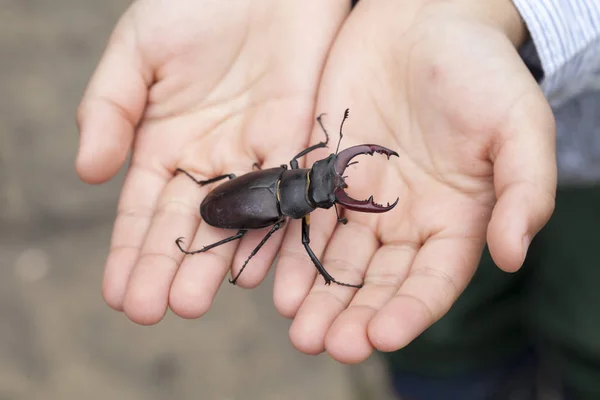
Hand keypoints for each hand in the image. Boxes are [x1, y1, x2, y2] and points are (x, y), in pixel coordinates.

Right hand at [76, 0, 350, 323]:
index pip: (143, 210)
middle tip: (152, 311)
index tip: (117, 293)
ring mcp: (254, 159)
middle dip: (167, 269)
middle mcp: (210, 163)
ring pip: (235, 223)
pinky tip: (251, 270)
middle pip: (187, 227)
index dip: (128, 250)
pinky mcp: (298, 147)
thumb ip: (109, 108)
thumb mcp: (136, 51)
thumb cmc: (195, 6)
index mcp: (165, 145)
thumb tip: (87, 172)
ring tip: (192, 304)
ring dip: (214, 265)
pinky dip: (271, 233)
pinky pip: (284, 197)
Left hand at [273, 0, 556, 362]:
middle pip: (378, 282)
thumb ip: (523, 190)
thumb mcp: (518, 126)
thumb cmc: (480, 70)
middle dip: (353, 315)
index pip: (433, 280)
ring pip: (337, 261)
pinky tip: (276, 283)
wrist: (424, 21)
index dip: (410, 310)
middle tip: (325, 344)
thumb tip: (512, 253)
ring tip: (296, 328)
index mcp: (455, 220)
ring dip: (317, 296)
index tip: (383, 335)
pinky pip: (305, 221)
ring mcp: (362, 201)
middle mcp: (405, 220)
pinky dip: (291, 252)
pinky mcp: (325, 176)